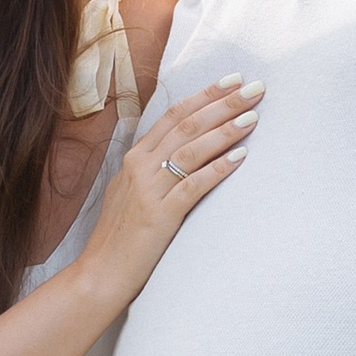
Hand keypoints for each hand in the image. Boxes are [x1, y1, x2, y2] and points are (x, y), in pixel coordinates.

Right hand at [84, 78, 261, 311]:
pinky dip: (218, 168)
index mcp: (133, 159)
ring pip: (191, 149)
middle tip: (255, 87)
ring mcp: (148, 190)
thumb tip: (183, 151)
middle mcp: (139, 168)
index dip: (204, 96)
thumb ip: (151, 170)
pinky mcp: (159, 215)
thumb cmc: (119, 237)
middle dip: (223, 103)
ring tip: (254, 115)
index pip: (173, 116)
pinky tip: (241, 156)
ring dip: (225, 130)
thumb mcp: (129, 193)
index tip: (232, 81)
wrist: (100, 274)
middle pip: (186, 125)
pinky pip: (193, 185)